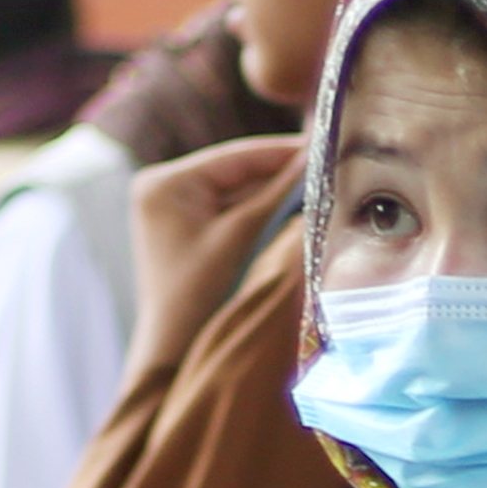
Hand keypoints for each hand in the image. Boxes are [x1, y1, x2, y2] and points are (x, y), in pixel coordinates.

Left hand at [130, 136, 302, 373]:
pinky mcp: (181, 225)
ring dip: (270, 190)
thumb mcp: (238, 237)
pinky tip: (290, 203)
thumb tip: (311, 158)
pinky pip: (225, 209)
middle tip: (325, 161)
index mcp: (166, 182)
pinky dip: (255, 210)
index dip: (280, 151)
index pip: (235, 156)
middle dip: (278, 171)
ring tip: (315, 179)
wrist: (171, 346)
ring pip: (233, 191)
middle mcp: (161, 186)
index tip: (320, 141)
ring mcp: (169, 206)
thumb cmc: (196, 295)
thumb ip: (274, 194)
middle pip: (234, 172)